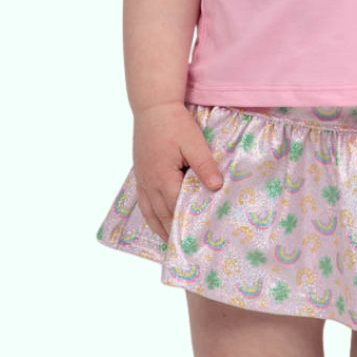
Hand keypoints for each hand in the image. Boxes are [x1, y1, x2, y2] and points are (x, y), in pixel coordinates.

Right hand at [132, 101, 223, 241]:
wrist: (153, 107)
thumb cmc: (175, 123)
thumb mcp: (194, 142)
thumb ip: (204, 165)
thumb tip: (215, 187)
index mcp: (163, 176)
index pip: (177, 206)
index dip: (187, 222)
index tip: (198, 237)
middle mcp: (150, 182)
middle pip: (162, 214)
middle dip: (173, 232)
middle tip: (186, 249)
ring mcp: (142, 179)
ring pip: (150, 212)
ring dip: (160, 228)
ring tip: (170, 243)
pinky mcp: (140, 173)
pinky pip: (143, 202)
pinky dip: (150, 216)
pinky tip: (156, 220)